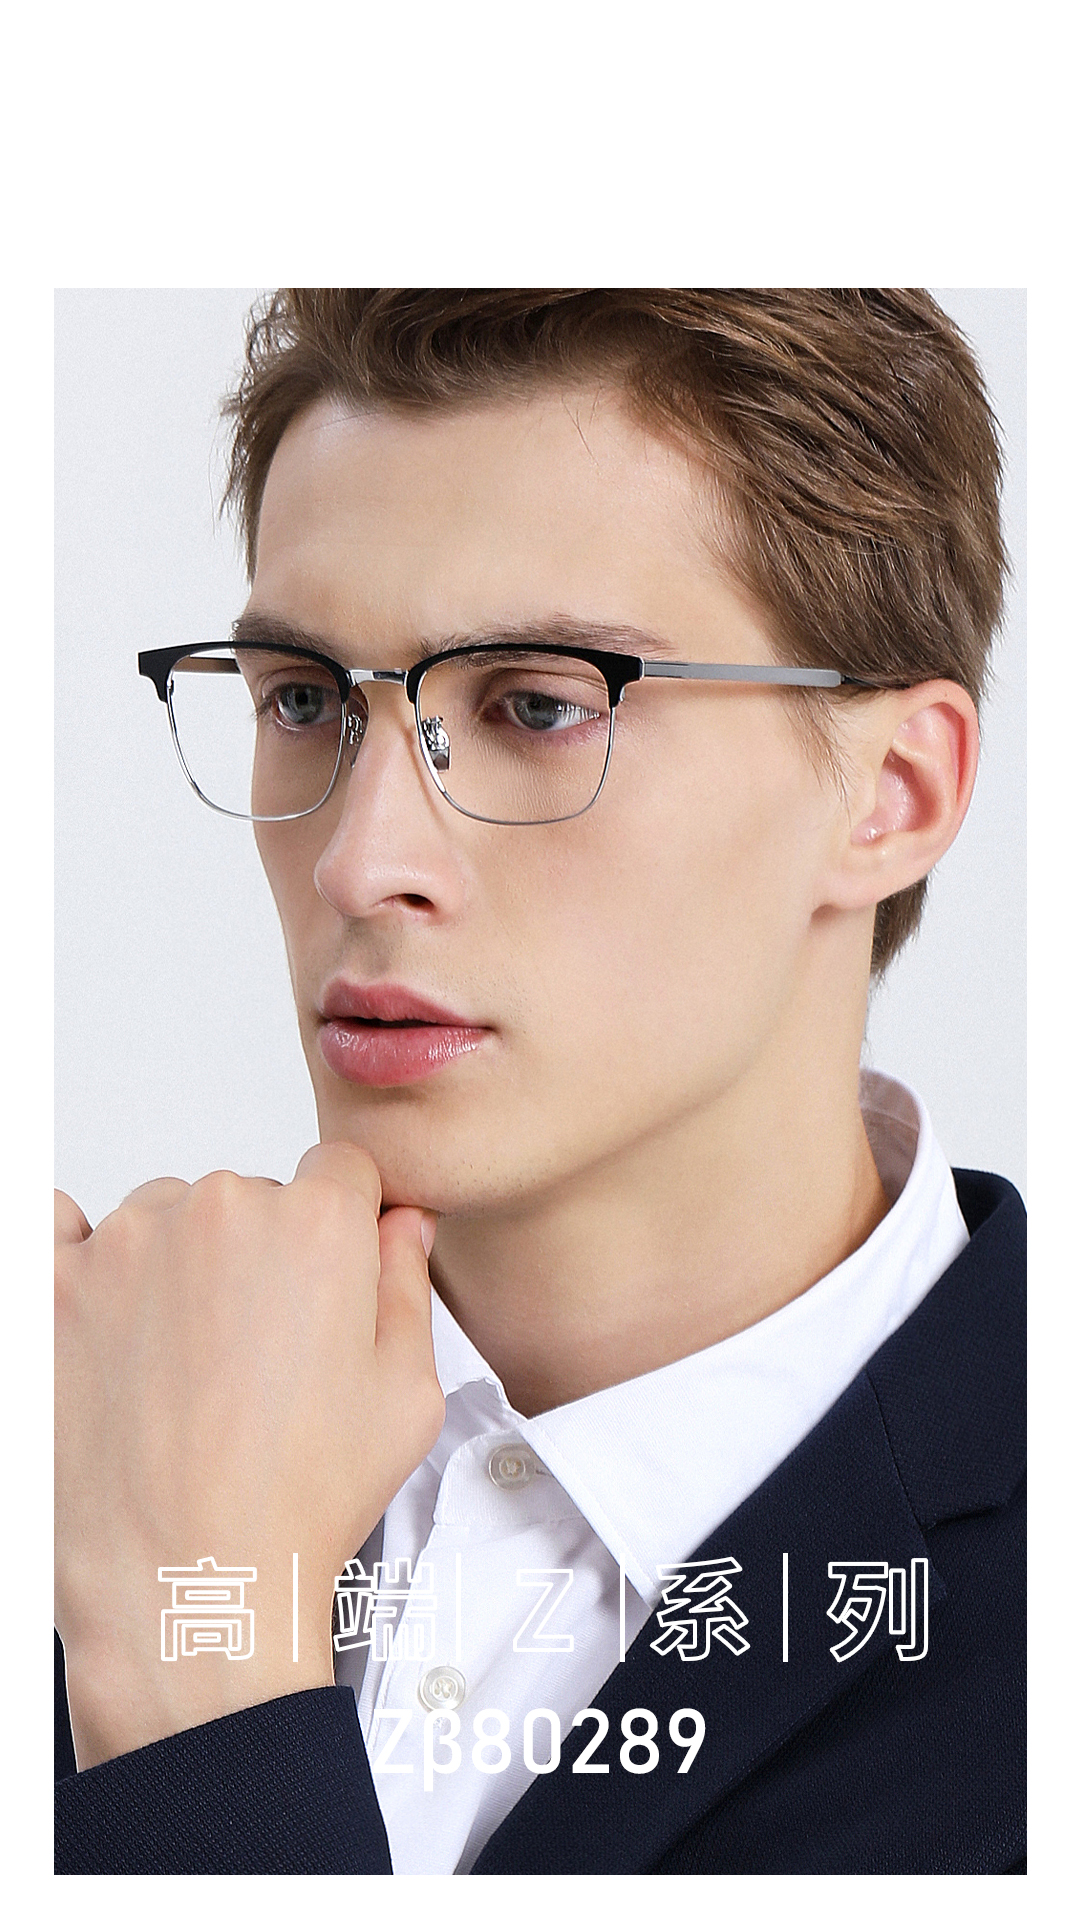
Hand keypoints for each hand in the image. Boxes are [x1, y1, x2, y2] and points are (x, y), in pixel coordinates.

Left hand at [54, 1144, 442, 1767]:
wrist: (185, 1589)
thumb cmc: (295, 1506)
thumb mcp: (405, 1399)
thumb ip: (407, 1285)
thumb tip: (399, 1224)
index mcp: (317, 1225)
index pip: (341, 1174)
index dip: (344, 1229)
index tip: (328, 1282)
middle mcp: (220, 1212)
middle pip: (249, 1198)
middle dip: (259, 1258)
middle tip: (257, 1358)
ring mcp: (125, 1244)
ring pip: (162, 1218)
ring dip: (174, 1267)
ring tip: (184, 1373)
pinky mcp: (50, 1285)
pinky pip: (54, 1227)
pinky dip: (75, 1257)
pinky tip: (100, 1314)